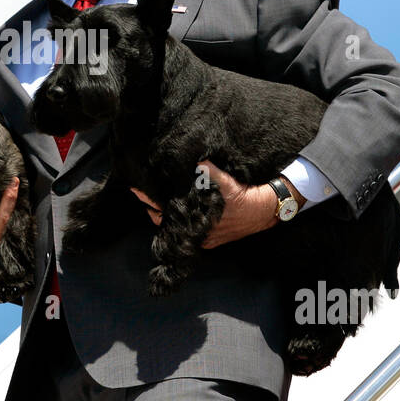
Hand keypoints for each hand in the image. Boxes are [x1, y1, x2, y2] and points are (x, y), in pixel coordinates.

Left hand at [130, 160, 297, 248]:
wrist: (263, 211)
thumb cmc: (241, 195)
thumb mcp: (224, 180)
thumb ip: (207, 170)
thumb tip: (194, 160)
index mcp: (194, 218)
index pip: (163, 210)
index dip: (149, 199)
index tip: (136, 189)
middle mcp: (195, 232)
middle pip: (165, 221)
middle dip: (154, 207)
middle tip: (140, 193)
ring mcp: (201, 238)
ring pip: (175, 228)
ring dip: (165, 215)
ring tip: (152, 202)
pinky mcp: (208, 240)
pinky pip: (187, 232)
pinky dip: (179, 222)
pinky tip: (173, 213)